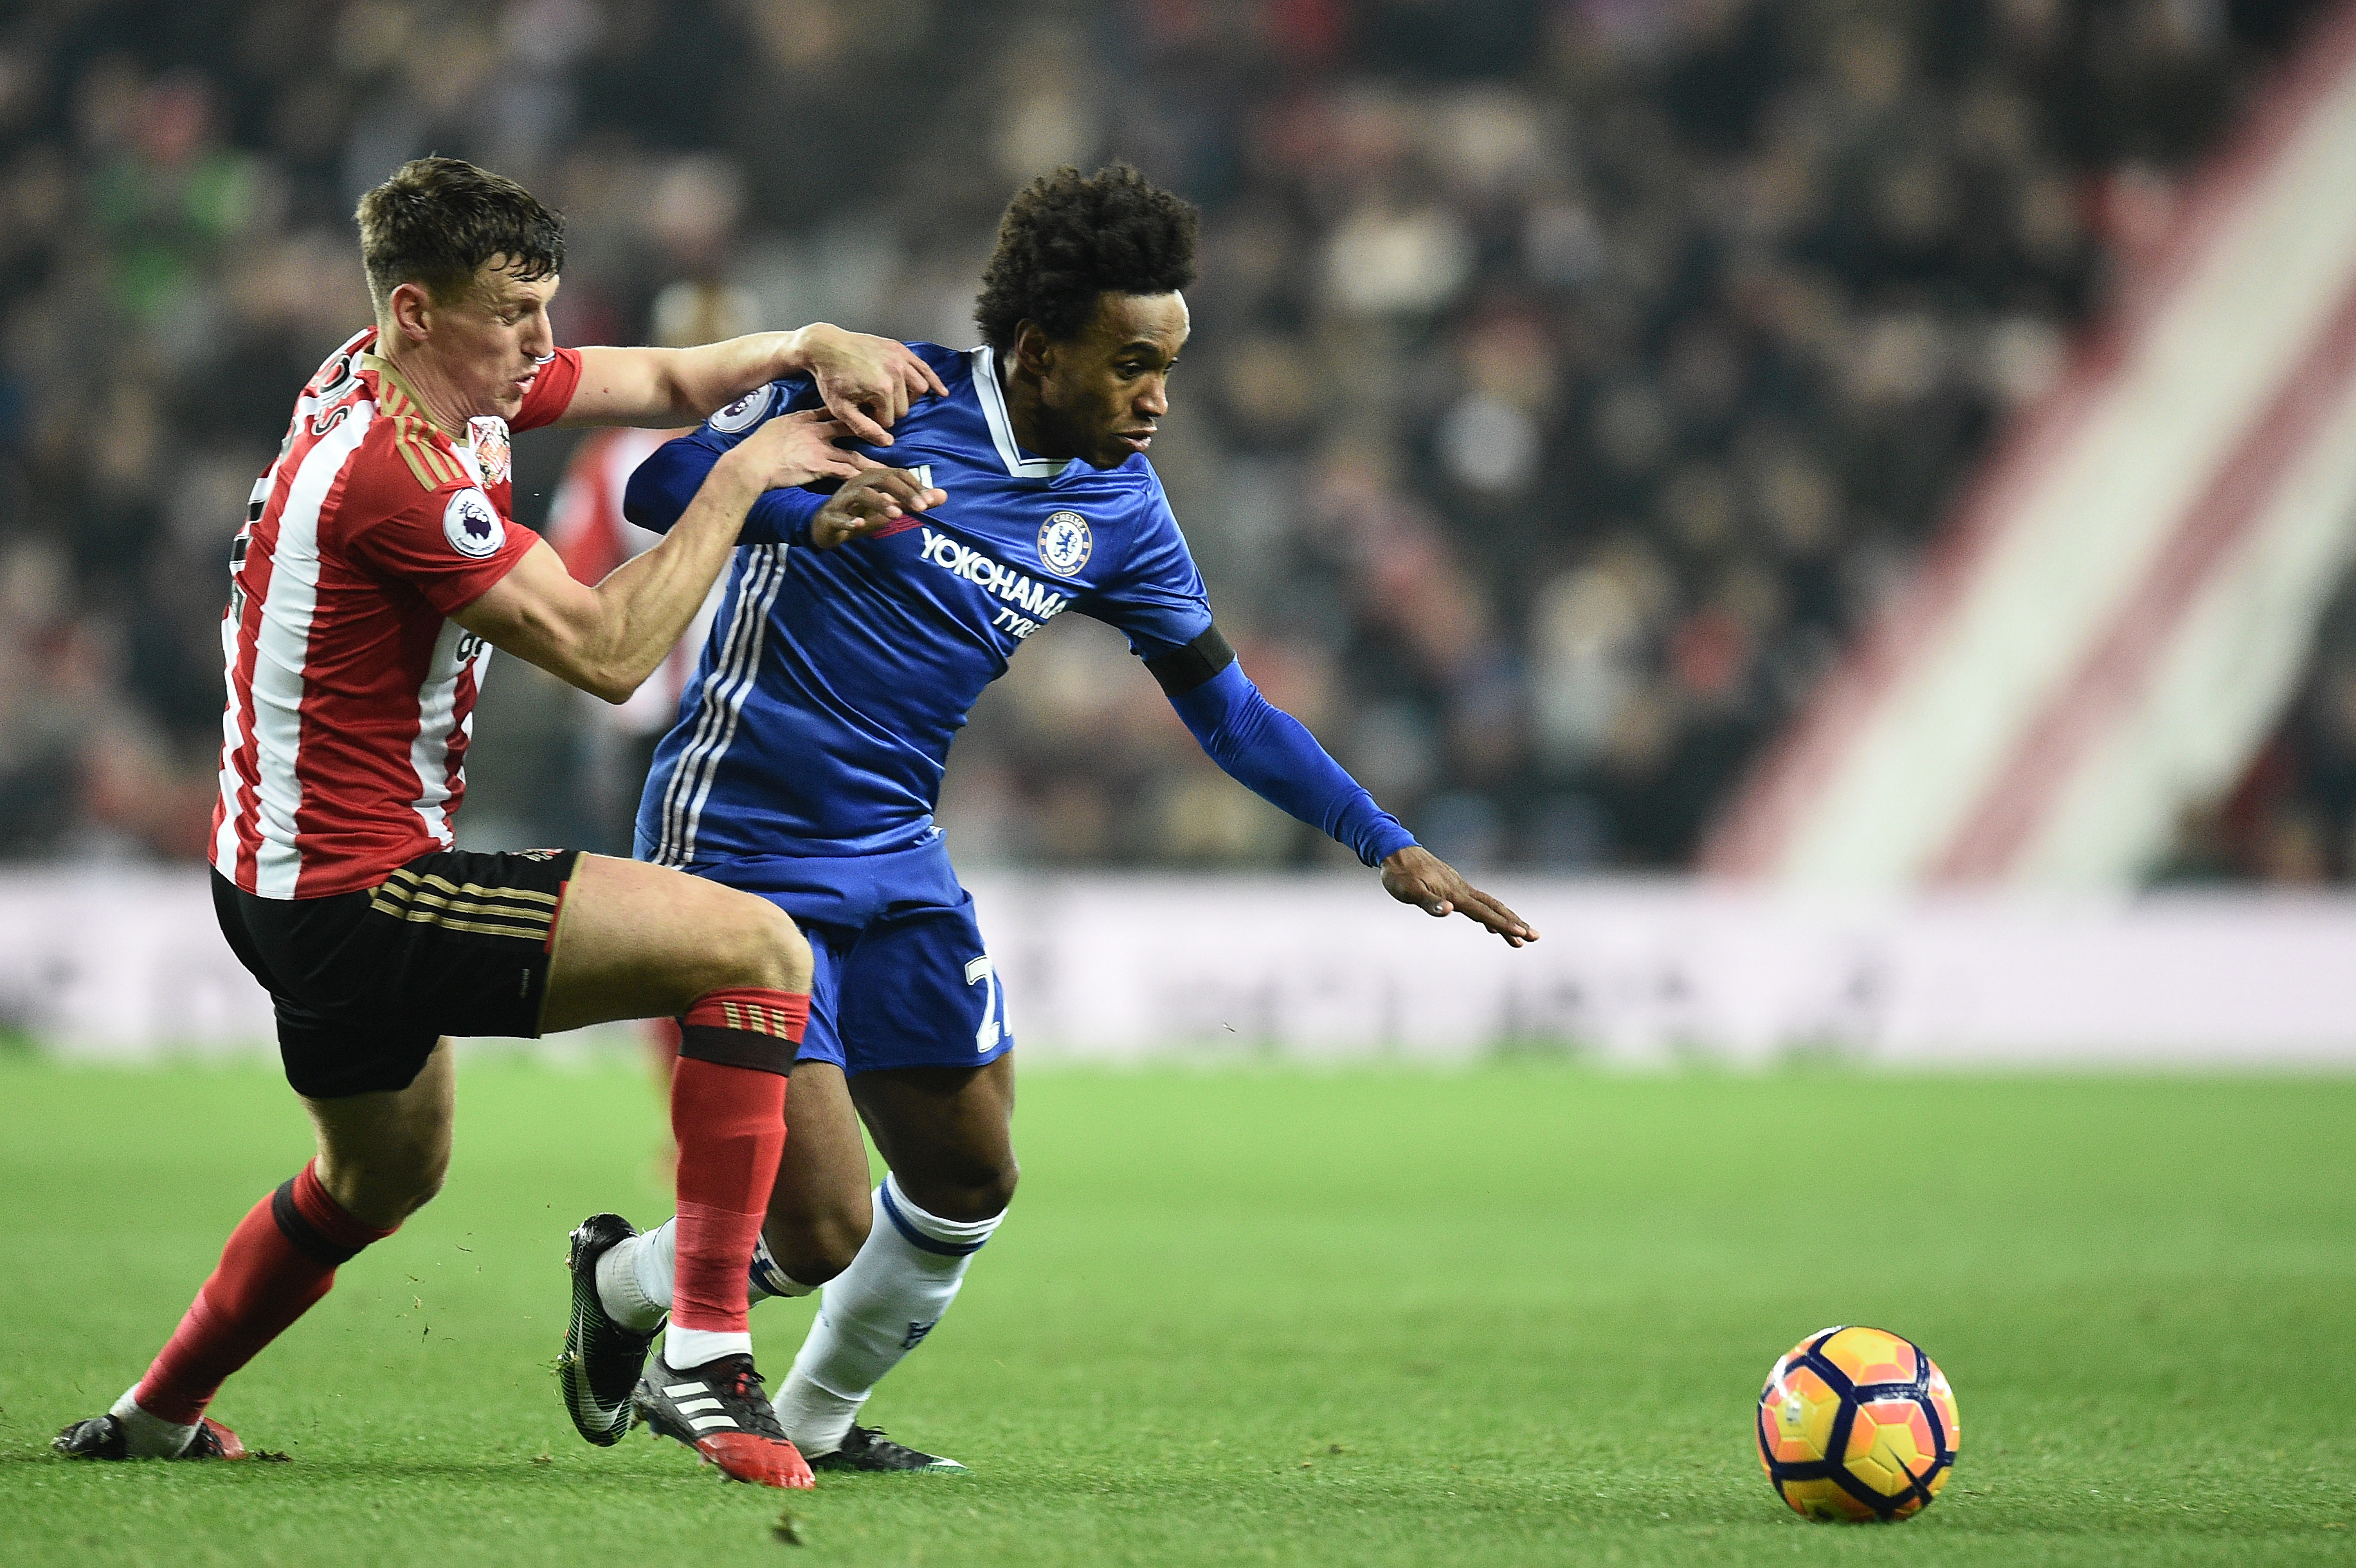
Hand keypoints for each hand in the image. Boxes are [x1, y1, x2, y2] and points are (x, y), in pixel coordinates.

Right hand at [722, 410, 875, 491]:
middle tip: (890, 440)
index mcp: (805, 419)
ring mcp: (820, 449)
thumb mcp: (776, 426)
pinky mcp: (819, 467)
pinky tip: (874, 487)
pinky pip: (845, 474)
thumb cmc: (757, 447)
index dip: (854, 414)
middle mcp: (816, 431)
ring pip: (854, 455)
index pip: (835, 412)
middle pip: (851, 429)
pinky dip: (860, 480)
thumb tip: (794, 423)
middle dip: (872, 433)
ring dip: (873, 464)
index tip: (869, 415)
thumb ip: (791, 424)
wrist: (751, 463)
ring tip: (892, 471)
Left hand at [794, 325, 947, 446]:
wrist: (825, 347)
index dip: (876, 420)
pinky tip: (942, 392)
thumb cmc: (831, 377)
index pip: (891, 419)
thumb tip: (887, 443)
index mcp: (882, 388)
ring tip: (894, 399)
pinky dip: (935, 381)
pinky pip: (925, 368)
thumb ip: (864, 429)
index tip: (863, 412)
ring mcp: (900, 359)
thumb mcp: (841, 409)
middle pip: (904, 406)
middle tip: (872, 404)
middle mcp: (896, 372)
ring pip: (919, 389)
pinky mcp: (900, 350)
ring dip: (908, 399)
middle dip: (890, 410)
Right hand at [811, 468, 948, 549]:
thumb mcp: (891, 508)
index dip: (915, 486)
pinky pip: (840, 516)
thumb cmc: (862, 513)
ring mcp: (844, 499)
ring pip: (862, 494)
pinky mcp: (832, 515)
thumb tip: (943, 495)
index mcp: (874, 478)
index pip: (898, 474)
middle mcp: (859, 483)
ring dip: (880, 502)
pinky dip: (850, 519)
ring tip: (896, 514)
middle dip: (904, 492)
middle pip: (883, 480)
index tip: (931, 501)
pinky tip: (859, 524)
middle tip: (921, 508)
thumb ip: (914, 501)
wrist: (828, 526)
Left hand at [1380, 846, 1537, 946]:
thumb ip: (1429, 903)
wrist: (1394, 850)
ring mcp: (1459, 886)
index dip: (1503, 924)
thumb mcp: (1408, 891)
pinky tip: (1490, 924)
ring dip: (1506, 920)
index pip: (1484, 912)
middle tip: (1536, 937)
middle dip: (1515, 923)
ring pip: (1489, 905)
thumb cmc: (1399, 874)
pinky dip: (1489, 914)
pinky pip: (1478, 902)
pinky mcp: (1453, 885)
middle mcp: (1461, 889)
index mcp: (1454, 893)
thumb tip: (1449, 910)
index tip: (1523, 935)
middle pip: (1495, 908)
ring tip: (1521, 936)